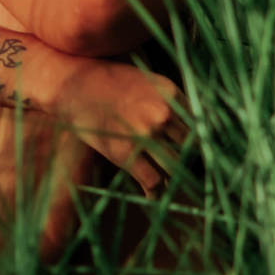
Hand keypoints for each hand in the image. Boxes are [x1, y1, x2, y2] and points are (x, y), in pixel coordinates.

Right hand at [43, 59, 189, 197]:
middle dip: (188, 160)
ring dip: (173, 176)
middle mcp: (162, 113)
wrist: (73, 84)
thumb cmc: (110, 81)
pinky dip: (155, 191)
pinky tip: (152, 194)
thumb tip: (195, 129)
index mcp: (171, 92)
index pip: (201, 125)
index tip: (199, 153)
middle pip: (191, 147)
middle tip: (185, 169)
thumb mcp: (148, 80)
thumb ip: (172, 101)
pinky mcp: (124, 153)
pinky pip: (153, 180)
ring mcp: (144, 134)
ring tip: (168, 181)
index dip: (201, 142)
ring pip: (175, 166)